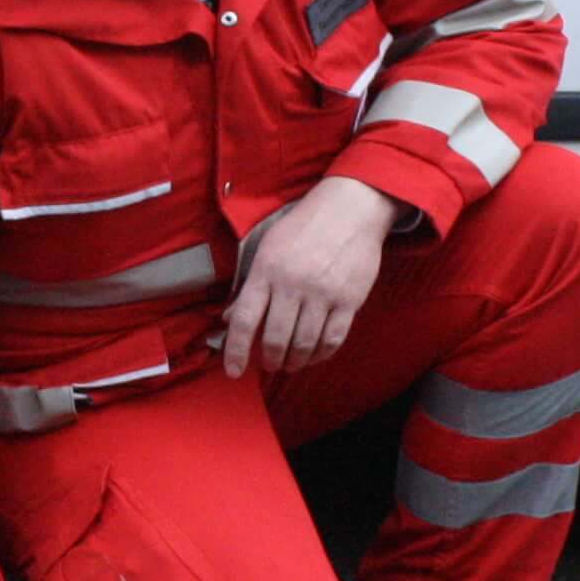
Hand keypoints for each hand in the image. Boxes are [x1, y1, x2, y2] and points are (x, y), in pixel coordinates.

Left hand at [218, 178, 400, 378]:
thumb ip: (249, 285)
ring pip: (304, 344)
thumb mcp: (267, 248)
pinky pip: (333, 339)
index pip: (245, 320)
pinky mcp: (349, 299)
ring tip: (290, 364)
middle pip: (276, 339)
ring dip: (294, 361)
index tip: (233, 371)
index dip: (236, 351)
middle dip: (270, 360)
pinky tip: (314, 355)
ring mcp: (323, 293)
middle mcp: (293, 284)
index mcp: (266, 270)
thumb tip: (230, 320)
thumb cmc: (303, 228)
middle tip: (269, 365)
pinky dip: (321, 354)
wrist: (349, 209)